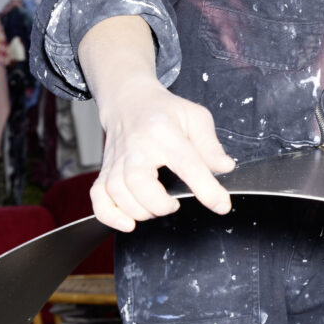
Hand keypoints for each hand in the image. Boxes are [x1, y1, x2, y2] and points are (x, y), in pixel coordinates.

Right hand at [91, 76, 234, 230]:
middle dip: (160, 204)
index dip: (206, 188)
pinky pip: (99, 199)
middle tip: (174, 203)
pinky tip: (128, 222)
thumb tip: (225, 168)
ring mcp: (117, 161)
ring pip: (118, 194)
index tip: (221, 205)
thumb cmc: (164, 111)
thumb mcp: (196, 117)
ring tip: (156, 207)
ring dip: (140, 211)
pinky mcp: (105, 172)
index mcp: (163, 133)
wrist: (128, 101)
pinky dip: (110, 216)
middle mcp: (136, 148)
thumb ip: (211, 145)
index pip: (187, 163)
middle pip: (139, 183)